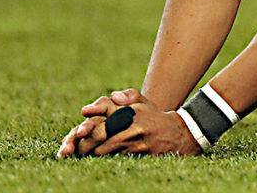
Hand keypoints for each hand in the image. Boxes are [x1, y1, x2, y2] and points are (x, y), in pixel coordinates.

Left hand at [57, 89, 199, 157]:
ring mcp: (136, 141)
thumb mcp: (142, 103)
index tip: (78, 136)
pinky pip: (117, 158)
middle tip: (78, 150)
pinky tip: (103, 159)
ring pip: (106, 151)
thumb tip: (113, 96)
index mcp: (128, 112)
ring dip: (94, 154)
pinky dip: (108, 159)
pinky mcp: (140, 153)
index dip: (85, 133)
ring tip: (87, 155)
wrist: (178, 133)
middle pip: (99, 139)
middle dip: (86, 146)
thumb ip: (127, 96)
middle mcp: (131, 126)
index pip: (100, 124)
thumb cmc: (154, 117)